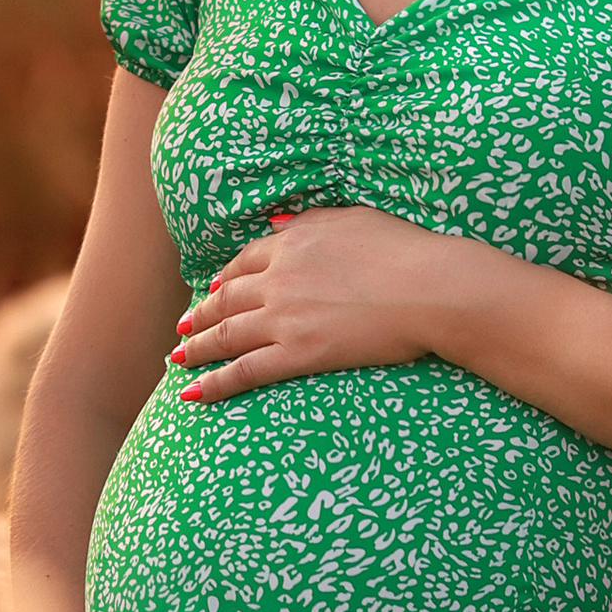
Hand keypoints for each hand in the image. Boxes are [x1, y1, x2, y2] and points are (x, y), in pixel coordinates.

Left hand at [175, 205, 476, 402]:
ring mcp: (285, 317)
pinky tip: (192, 393)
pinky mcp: (299, 352)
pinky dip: (214, 383)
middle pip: (227, 298)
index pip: (245, 261)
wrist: (431, 288)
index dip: (224, 278)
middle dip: (200, 315)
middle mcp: (279, 278)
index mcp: (293, 242)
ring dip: (198, 347)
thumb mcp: (353, 218)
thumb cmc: (405, 250)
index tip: (211, 290)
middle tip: (183, 327)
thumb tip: (277, 224)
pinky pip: (245, 371)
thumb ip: (310, 222)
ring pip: (227, 334)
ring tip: (180, 358)